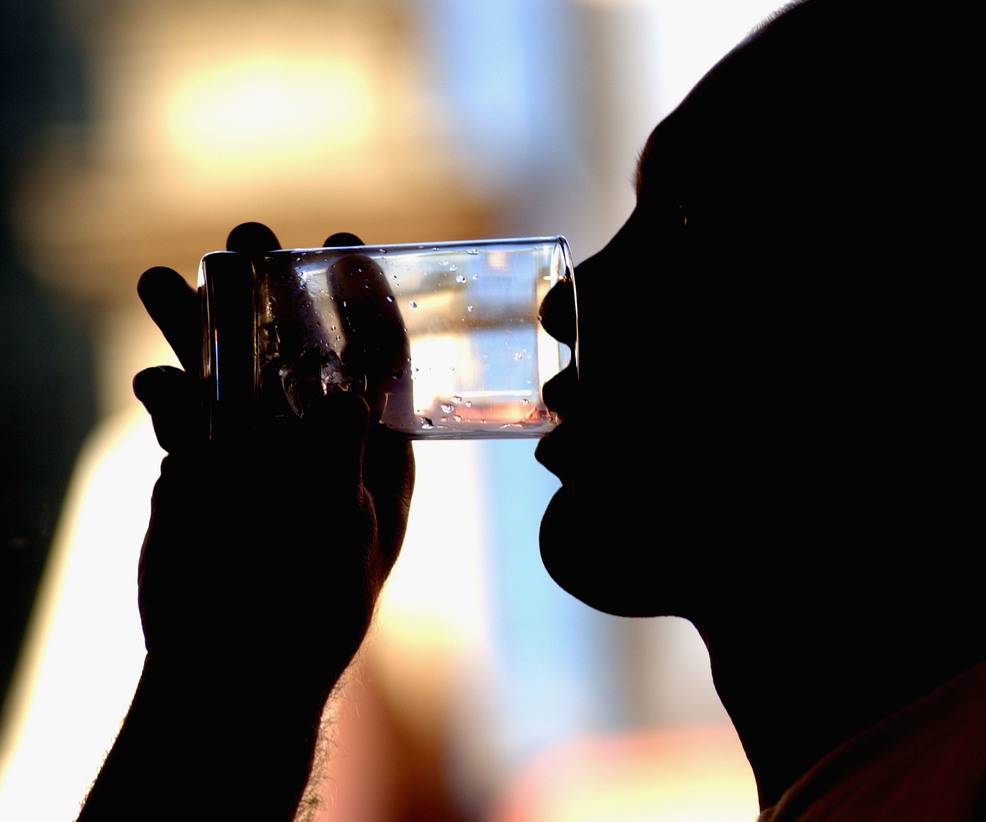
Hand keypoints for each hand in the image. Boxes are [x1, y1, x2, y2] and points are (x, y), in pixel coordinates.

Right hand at [132, 223, 414, 701]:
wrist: (238, 662)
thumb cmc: (315, 604)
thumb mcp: (344, 531)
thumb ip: (342, 458)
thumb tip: (343, 390)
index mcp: (371, 441)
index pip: (372, 355)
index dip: (359, 297)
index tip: (339, 246)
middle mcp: (313, 430)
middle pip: (292, 342)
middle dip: (270, 290)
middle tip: (249, 237)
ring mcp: (254, 443)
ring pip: (227, 367)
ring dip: (199, 323)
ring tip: (168, 279)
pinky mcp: (201, 462)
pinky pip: (182, 412)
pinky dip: (167, 393)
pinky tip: (158, 385)